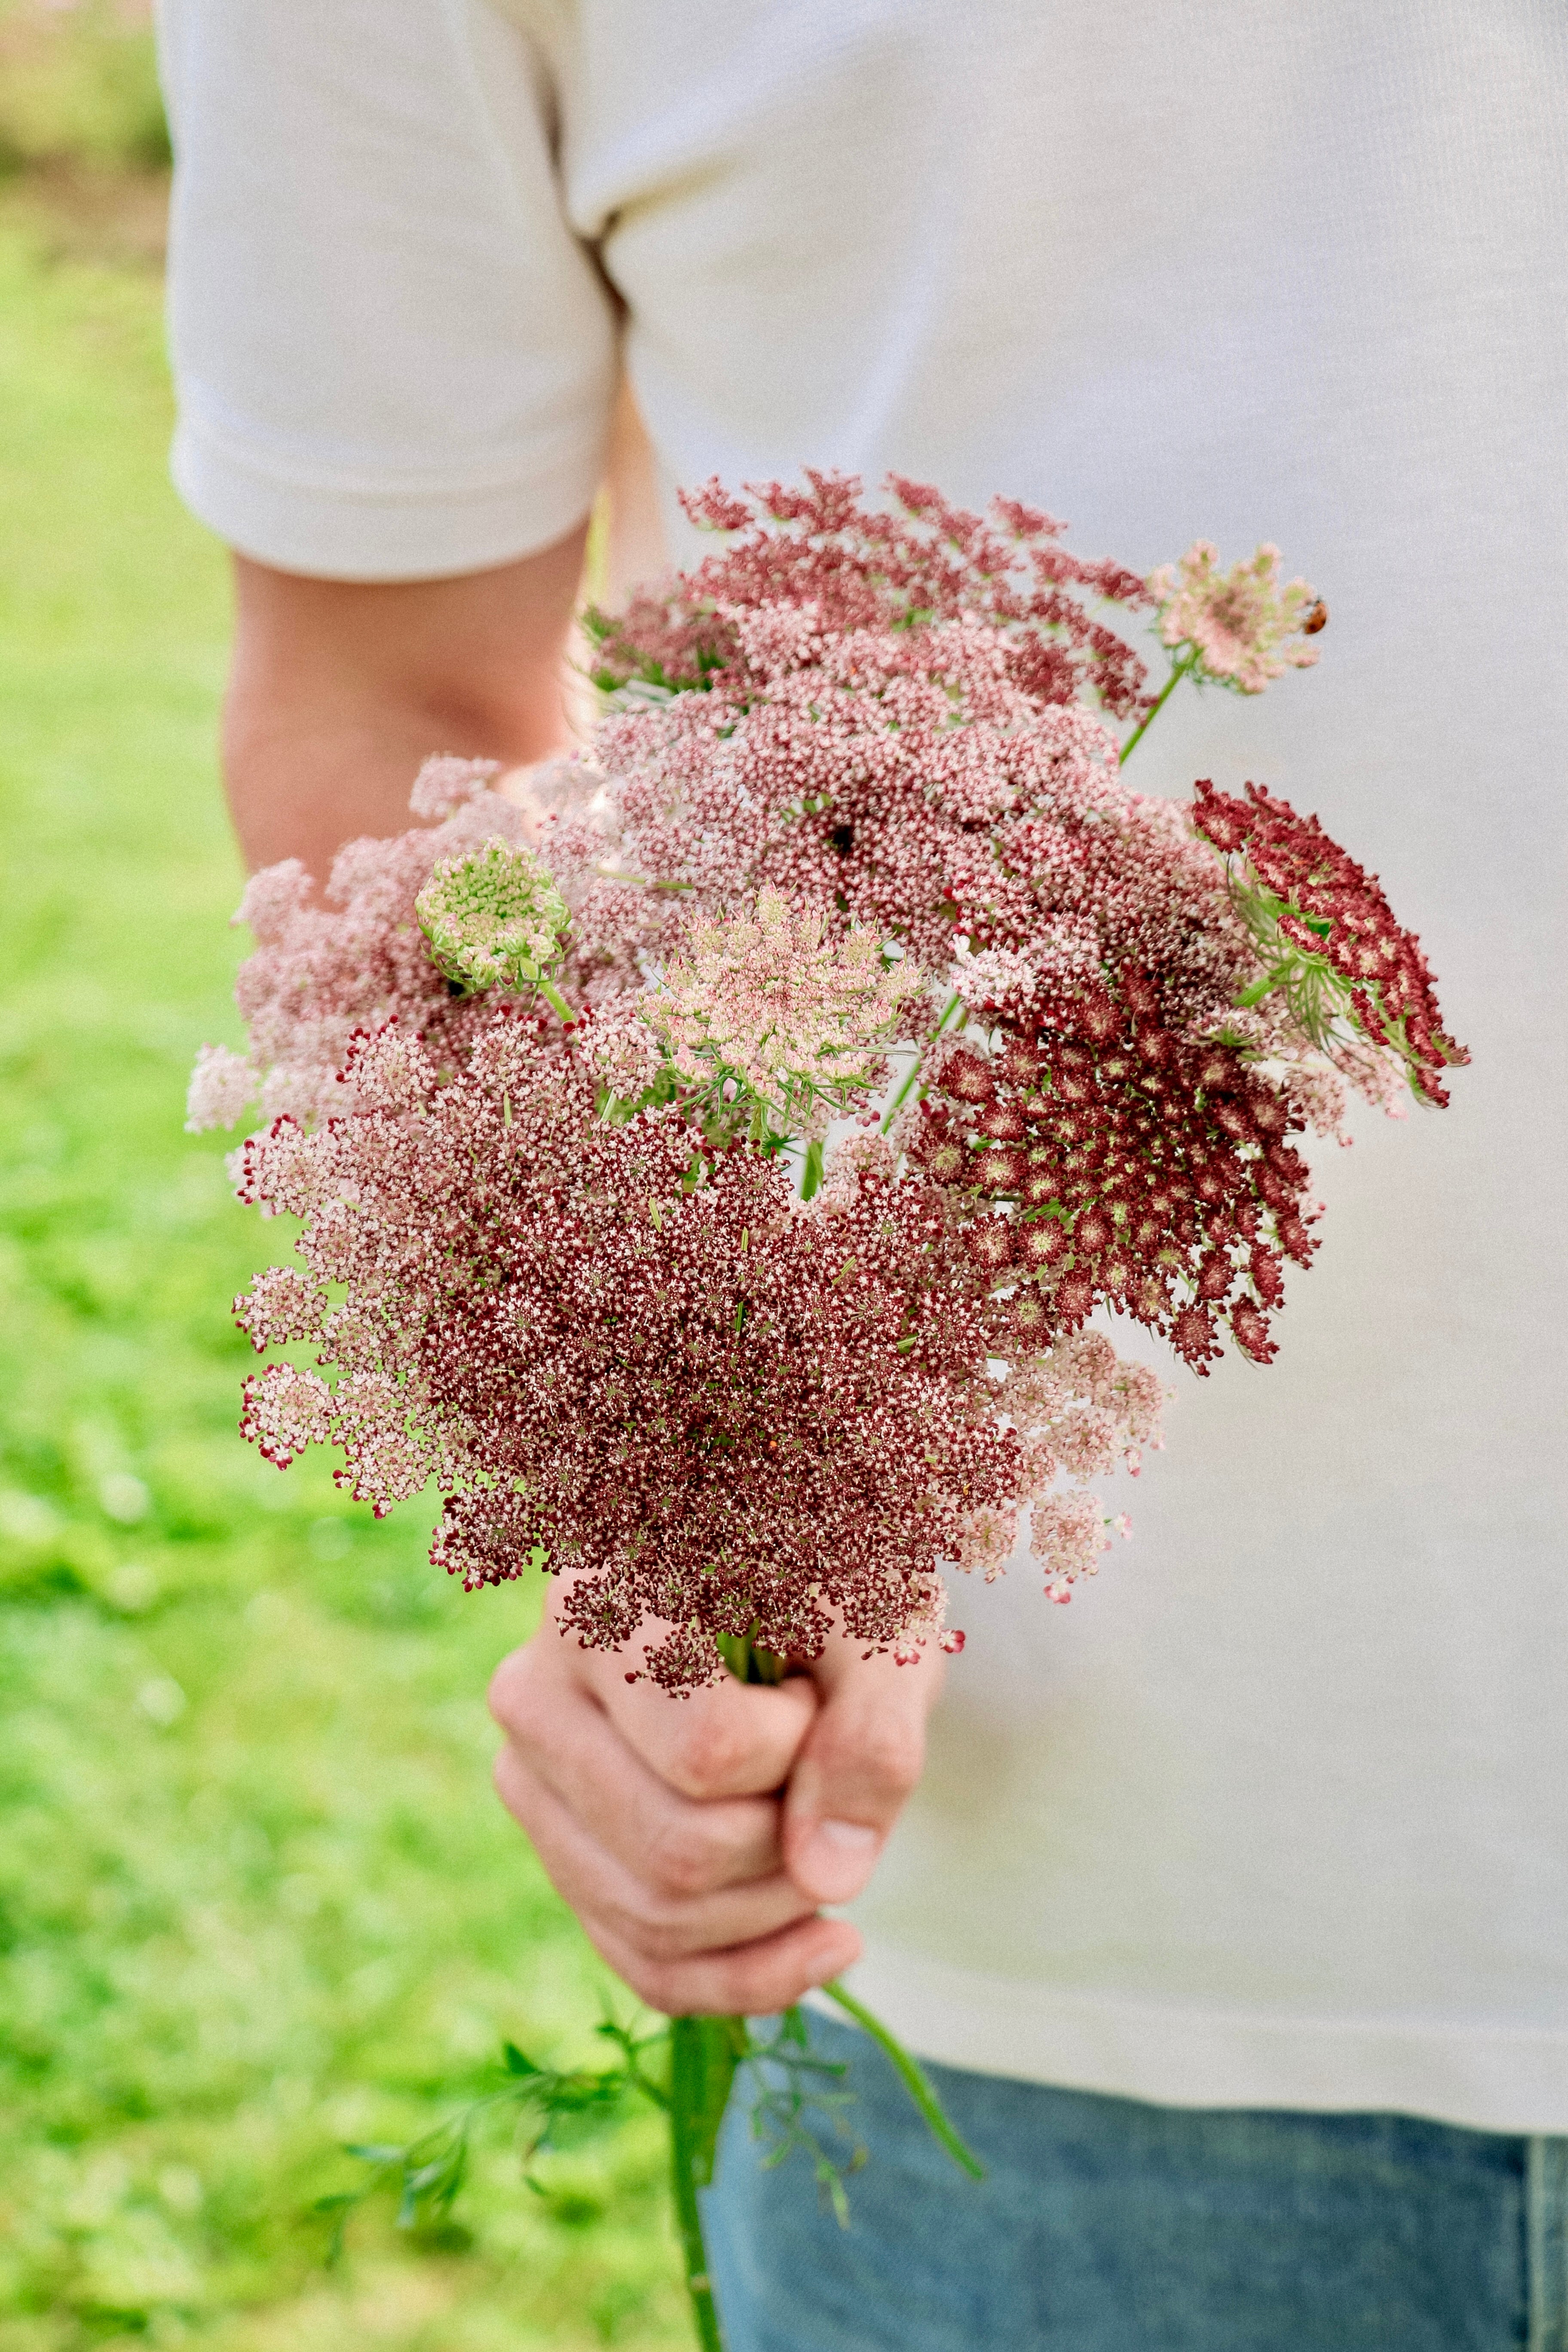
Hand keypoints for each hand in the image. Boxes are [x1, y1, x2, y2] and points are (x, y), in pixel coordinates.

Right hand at [489, 1582, 944, 2016]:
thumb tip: (826, 1877)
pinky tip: (826, 1942)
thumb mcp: (882, 1635)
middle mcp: (535, 1698)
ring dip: (778, 1908)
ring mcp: (535, 1787)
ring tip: (820, 1827)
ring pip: (657, 1920)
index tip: (814, 1691)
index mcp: (598, 1610)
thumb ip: (873, 1735)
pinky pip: (648, 1967)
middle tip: (829, 1775)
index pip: (709, 1751)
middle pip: (680, 1850)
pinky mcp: (565, 1858)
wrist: (793, 1599)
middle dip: (792, 1845)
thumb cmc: (835, 1594)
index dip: (800, 1748)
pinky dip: (751, 1976)